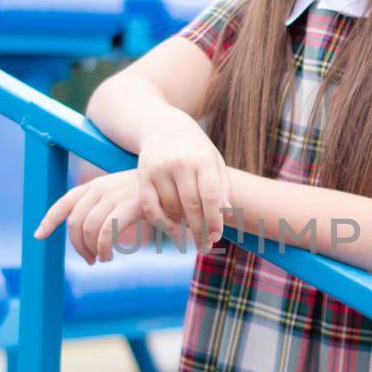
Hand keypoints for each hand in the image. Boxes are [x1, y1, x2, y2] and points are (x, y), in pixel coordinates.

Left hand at [34, 169, 185, 263]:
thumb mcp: (125, 198)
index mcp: (98, 185)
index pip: (66, 201)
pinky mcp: (130, 205)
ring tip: (101, 259)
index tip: (38, 236)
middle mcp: (103, 187)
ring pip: (88, 228)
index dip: (49, 220)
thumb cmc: (154, 197)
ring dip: (91, 249)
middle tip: (90, 259)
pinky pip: (107, 232)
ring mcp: (116, 195)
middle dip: (77, 244)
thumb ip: (106, 209)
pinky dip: (103, 248)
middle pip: (75, 221)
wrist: (183, 185)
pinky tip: (109, 256)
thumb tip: (88, 231)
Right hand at [136, 114, 232, 253]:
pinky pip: (150, 206)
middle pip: (191, 206)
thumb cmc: (195, 149)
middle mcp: (180, 163)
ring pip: (171, 208)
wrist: (163, 126)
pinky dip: (161, 222)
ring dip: (182, 225)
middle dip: (199, 229)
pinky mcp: (142, 175)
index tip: (216, 237)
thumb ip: (223, 187)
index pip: (210, 197)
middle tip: (205, 246)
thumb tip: (228, 215)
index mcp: (202, 160)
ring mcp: (159, 169)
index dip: (214, 220)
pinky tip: (172, 230)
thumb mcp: (214, 162)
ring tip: (191, 231)